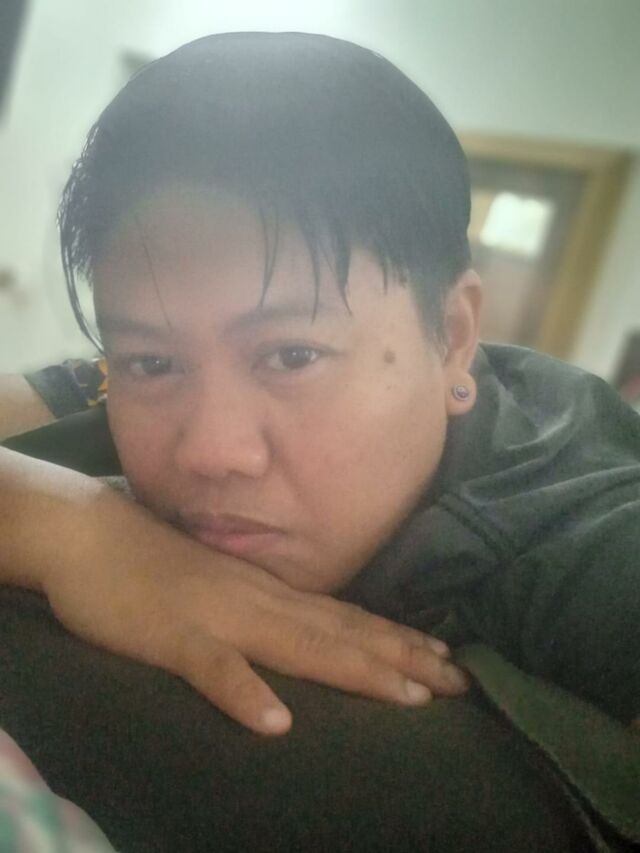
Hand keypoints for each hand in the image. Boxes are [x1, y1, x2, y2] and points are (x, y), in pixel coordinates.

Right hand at [1, 451, 467, 734]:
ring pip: (298, 645)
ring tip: (408, 697)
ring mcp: (218, 617)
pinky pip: (212, 669)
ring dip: (355, 669)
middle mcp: (258, 600)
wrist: (90, 533)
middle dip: (402, 658)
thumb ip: (261, 608)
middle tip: (458, 682)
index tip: (445, 659)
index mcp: (267, 592)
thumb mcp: (221, 584)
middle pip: (340, 633)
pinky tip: (275, 723)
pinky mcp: (173, 636)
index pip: (344, 617)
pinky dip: (244, 692)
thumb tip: (303, 627)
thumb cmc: (154, 561)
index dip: (396, 640)